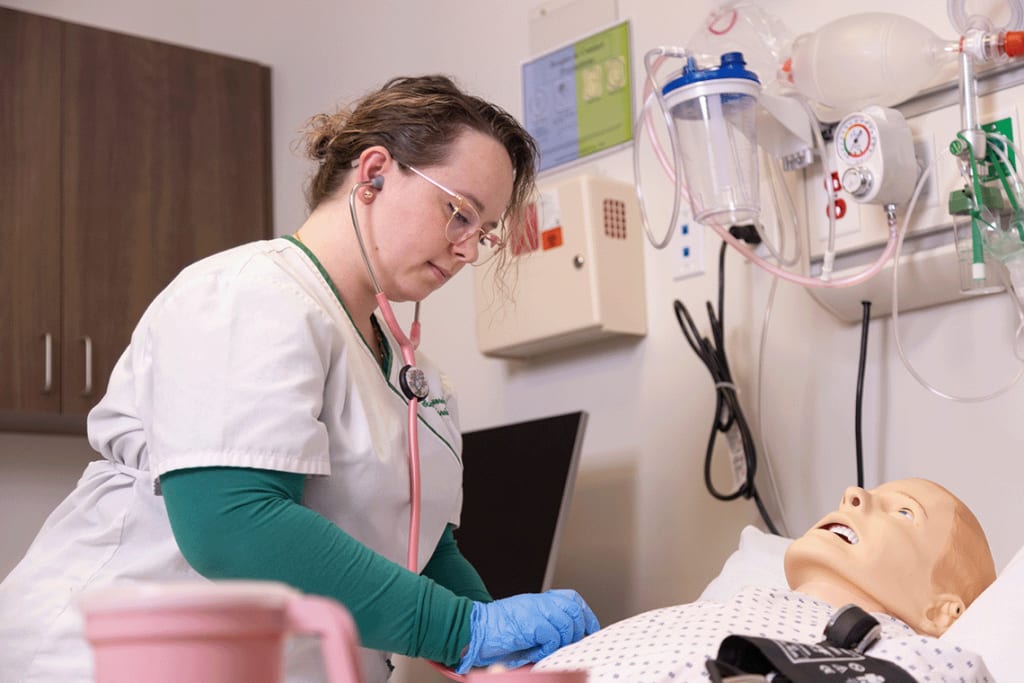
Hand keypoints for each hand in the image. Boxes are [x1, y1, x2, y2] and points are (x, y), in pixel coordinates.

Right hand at [456, 589, 599, 673]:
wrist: (475, 627)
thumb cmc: (498, 630)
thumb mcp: (525, 619)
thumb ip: (545, 621)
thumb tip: (568, 635)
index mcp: (540, 600)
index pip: (572, 599)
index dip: (586, 615)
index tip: (590, 630)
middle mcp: (540, 602)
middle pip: (573, 610)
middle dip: (578, 629)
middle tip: (573, 644)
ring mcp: (536, 610)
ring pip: (566, 624)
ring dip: (561, 641)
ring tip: (548, 650)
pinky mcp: (531, 623)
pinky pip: (552, 636)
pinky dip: (548, 648)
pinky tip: (537, 652)